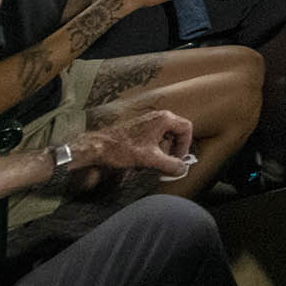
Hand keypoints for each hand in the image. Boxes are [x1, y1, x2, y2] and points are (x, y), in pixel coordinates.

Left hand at [76, 107, 193, 175]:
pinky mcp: (140, 128)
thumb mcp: (150, 159)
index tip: (179, 158)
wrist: (99, 147)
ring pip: (166, 136)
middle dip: (173, 150)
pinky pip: (155, 138)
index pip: (186, 129)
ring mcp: (148, 121)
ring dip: (163, 151)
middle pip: (177, 133)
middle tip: (167, 163)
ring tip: (153, 163)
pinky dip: (154, 150)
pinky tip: (143, 160)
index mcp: (163, 119)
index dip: (185, 146)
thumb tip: (182, 169)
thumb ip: (171, 165)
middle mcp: (157, 117)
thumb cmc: (122, 149)